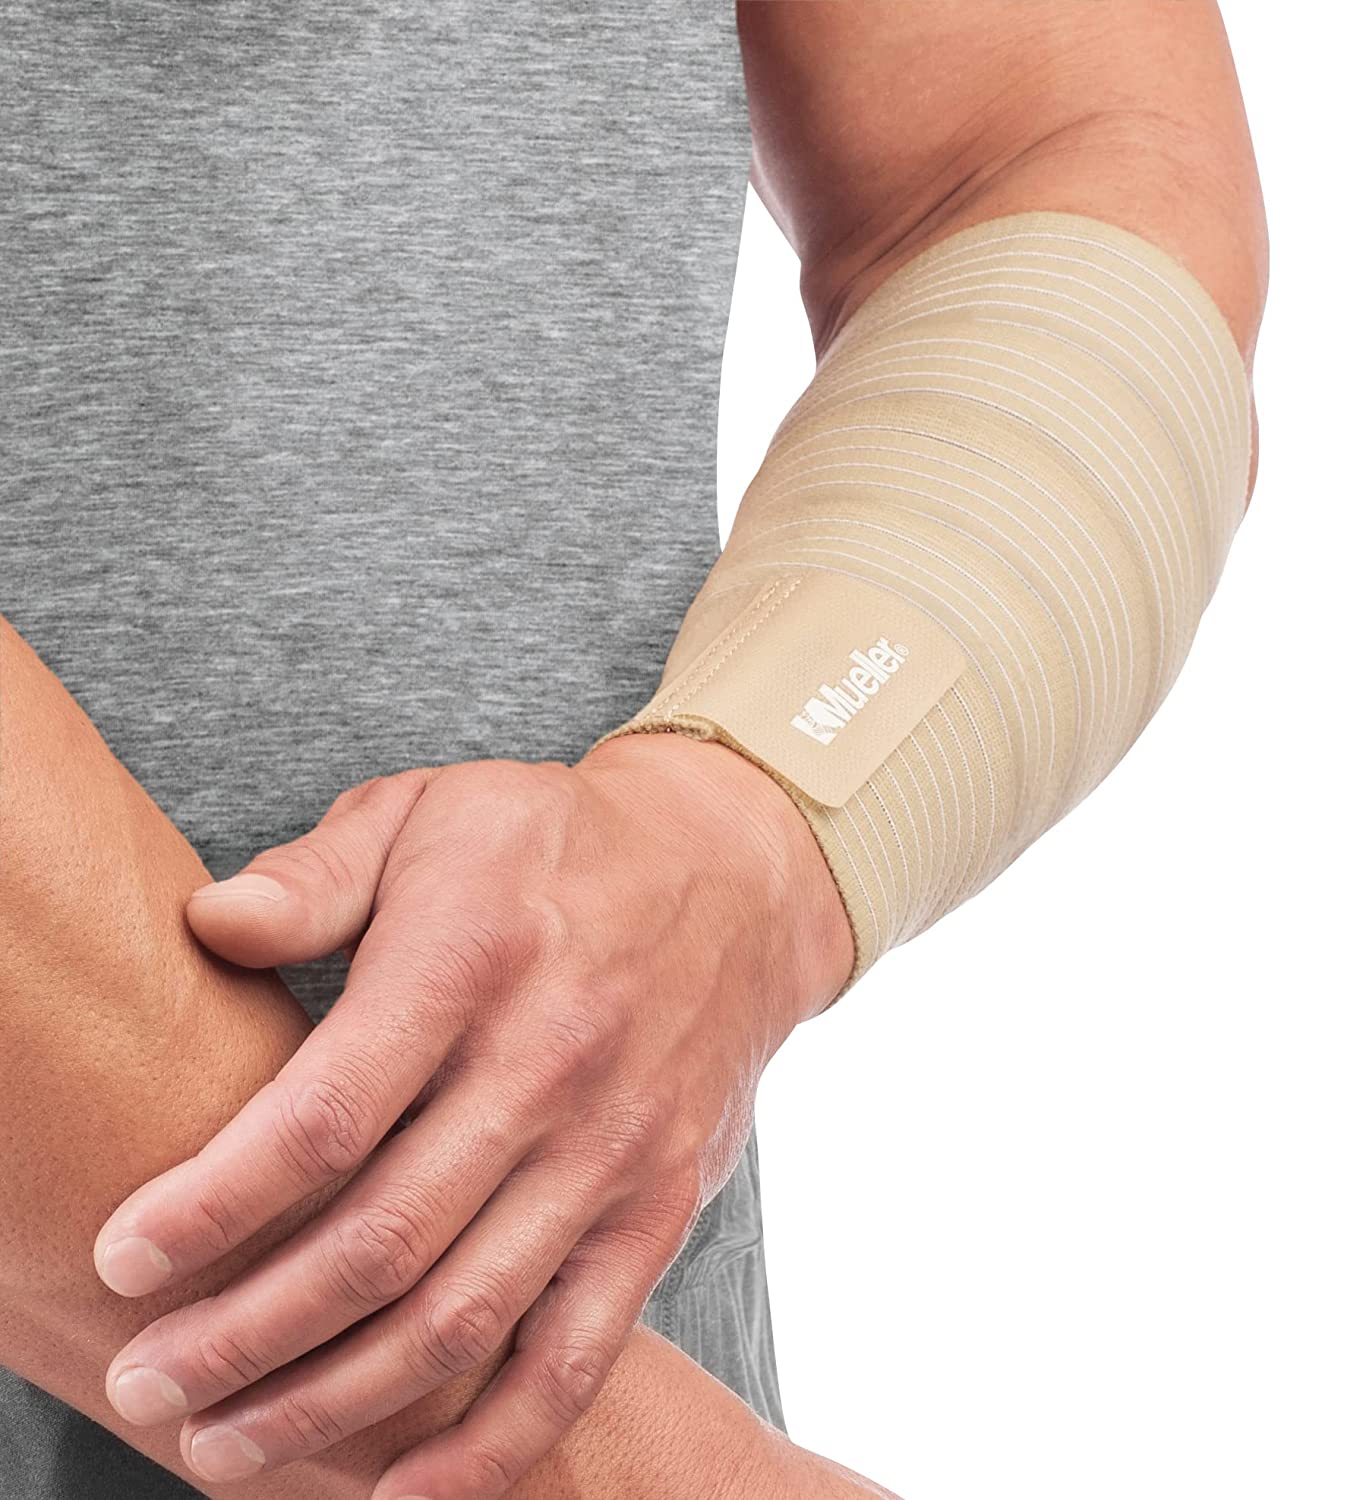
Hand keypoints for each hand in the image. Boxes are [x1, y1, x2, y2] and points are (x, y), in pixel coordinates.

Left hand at [93, 733, 852, 1496]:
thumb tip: (206, 922)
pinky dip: (494, 1445)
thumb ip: (316, 875)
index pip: (327, 1112)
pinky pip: (578, 1351)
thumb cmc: (551, 843)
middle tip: (147, 1382)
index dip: (214, 1201)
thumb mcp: (427, 812)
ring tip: (227, 1446)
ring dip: (337, 1404)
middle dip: (246, 1334)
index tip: (123, 1257)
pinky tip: (401, 1492)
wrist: (732, 876)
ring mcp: (613, 1147)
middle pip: (380, 1242)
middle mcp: (548, 1064)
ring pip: (464, 1317)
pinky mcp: (660, 1205)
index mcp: (473, 957)